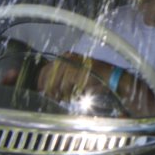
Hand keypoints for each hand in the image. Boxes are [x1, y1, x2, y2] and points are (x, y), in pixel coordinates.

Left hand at [36, 54, 154, 116]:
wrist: (112, 79)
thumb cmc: (95, 79)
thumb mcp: (75, 76)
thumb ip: (61, 79)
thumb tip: (45, 89)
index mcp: (66, 56)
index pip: (46, 68)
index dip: (41, 81)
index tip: (42, 91)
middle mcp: (67, 57)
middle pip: (48, 76)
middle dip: (49, 89)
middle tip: (55, 97)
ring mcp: (71, 64)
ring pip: (55, 83)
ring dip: (60, 94)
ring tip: (67, 98)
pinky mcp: (75, 72)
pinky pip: (64, 87)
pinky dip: (68, 94)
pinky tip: (74, 96)